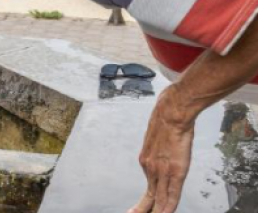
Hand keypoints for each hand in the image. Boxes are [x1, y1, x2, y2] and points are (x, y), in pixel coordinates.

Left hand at [128, 87, 196, 212]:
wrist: (171, 111)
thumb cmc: (166, 121)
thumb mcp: (156, 139)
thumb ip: (158, 151)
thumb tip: (162, 152)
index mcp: (146, 160)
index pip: (148, 187)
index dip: (146, 202)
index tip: (140, 210)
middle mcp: (151, 168)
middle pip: (149, 197)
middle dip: (144, 210)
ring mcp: (162, 170)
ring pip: (159, 199)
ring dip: (157, 212)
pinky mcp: (175, 170)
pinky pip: (171, 194)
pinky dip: (168, 206)